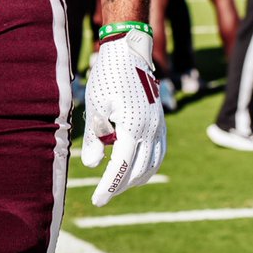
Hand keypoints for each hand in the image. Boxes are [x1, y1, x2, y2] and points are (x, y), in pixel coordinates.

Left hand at [81, 29, 166, 205]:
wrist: (129, 51)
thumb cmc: (108, 76)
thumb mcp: (96, 106)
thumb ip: (94, 137)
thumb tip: (92, 166)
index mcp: (132, 127)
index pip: (120, 168)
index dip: (108, 187)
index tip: (96, 201)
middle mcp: (150, 130)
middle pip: (137, 171)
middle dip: (119, 186)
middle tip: (102, 195)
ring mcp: (159, 126)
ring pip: (152, 165)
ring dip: (135, 178)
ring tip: (117, 184)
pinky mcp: (161, 121)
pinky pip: (159, 152)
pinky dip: (147, 165)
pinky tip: (134, 167)